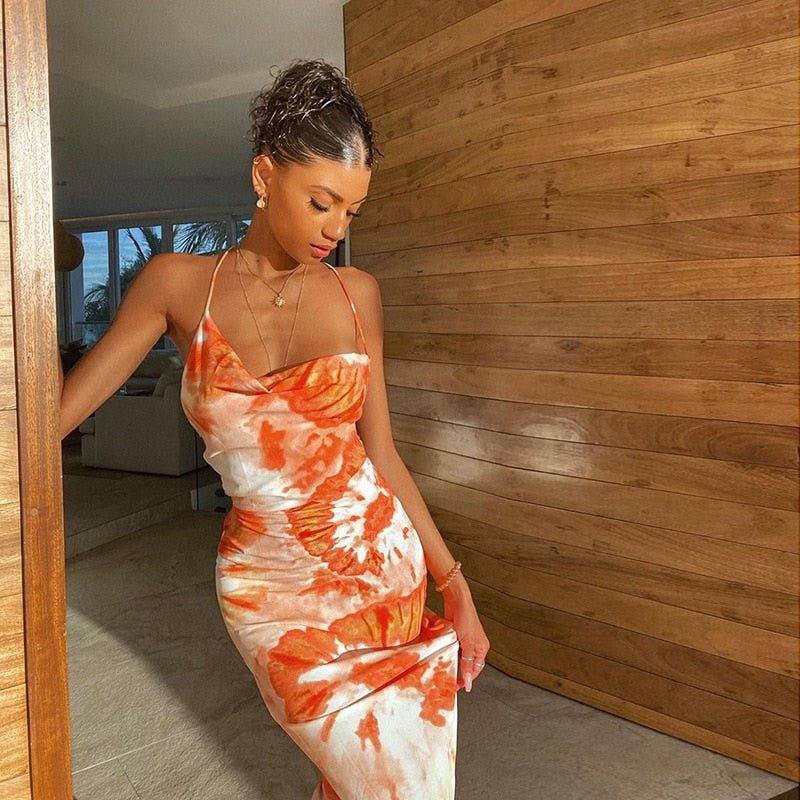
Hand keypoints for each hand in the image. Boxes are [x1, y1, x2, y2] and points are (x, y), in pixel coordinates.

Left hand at [440, 578, 489, 692]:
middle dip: (459, 672)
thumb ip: (467, 662)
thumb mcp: (467, 644)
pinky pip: (452, 648)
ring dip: (452, 662)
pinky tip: (441, 657)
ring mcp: (465, 639)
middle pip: (467, 663)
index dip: (467, 679)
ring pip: (459, 656)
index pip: (475, 669)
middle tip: (448, 681)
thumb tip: (469, 680)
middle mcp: (475, 644)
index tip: (457, 687)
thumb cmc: (466, 619)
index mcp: (482, 648)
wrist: (456, 600)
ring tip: (443, 671)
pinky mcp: (456, 634)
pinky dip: (447, 652)